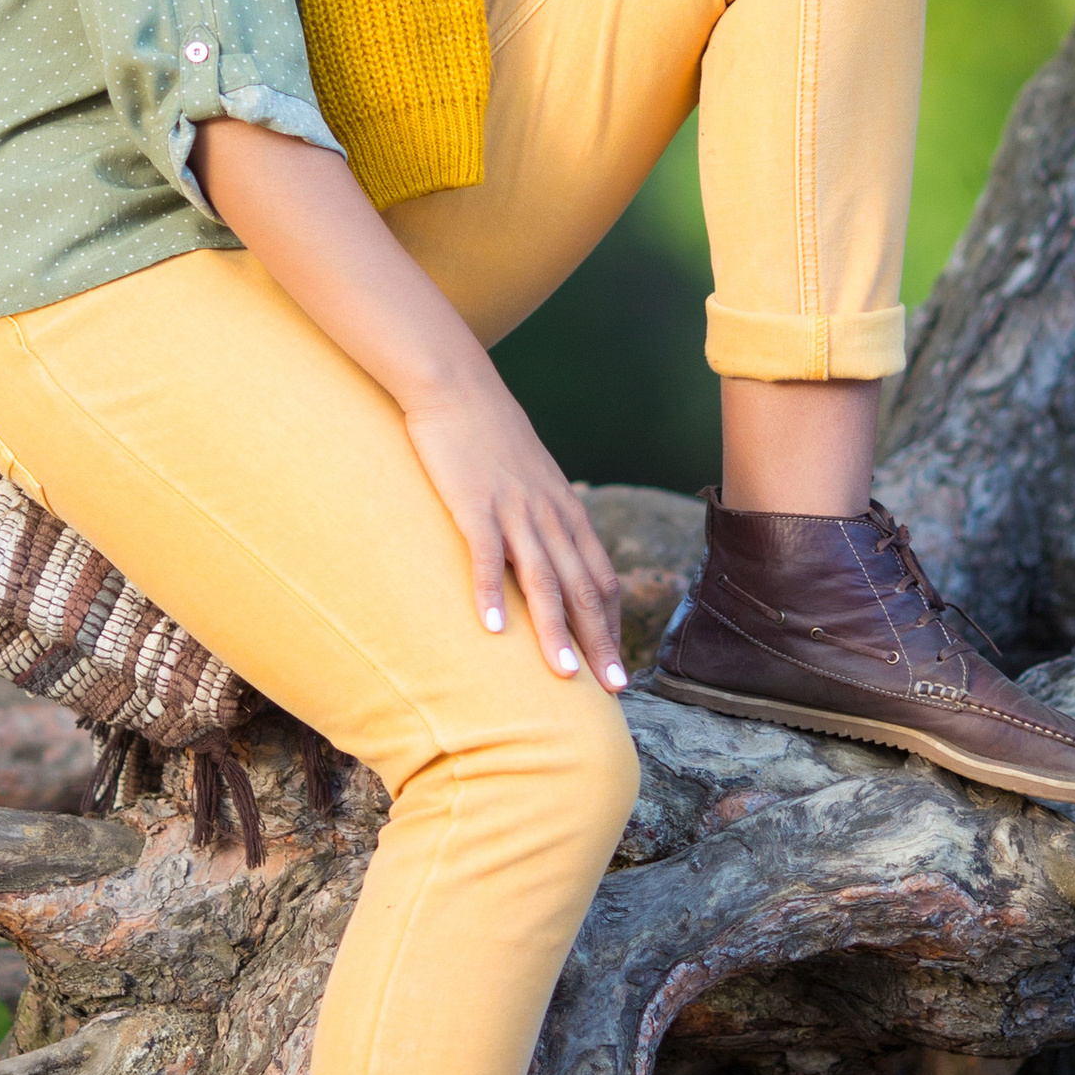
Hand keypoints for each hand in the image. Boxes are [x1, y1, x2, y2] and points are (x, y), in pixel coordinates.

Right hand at [397, 369, 626, 688]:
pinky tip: (493, 629)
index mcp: (567, 511)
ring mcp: (514, 508)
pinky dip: (492, 592)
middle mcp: (550, 513)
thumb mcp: (532, 479)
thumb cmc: (490, 436)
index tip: (617, 668)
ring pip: (544, 578)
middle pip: (583, 586)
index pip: (601, 578)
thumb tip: (553, 557)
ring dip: (555, 630)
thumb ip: (545, 518)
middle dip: (599, 641)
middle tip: (612, 689)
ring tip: (563, 675)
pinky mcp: (474, 502)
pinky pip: (487, 554)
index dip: (611, 625)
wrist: (456, 386)